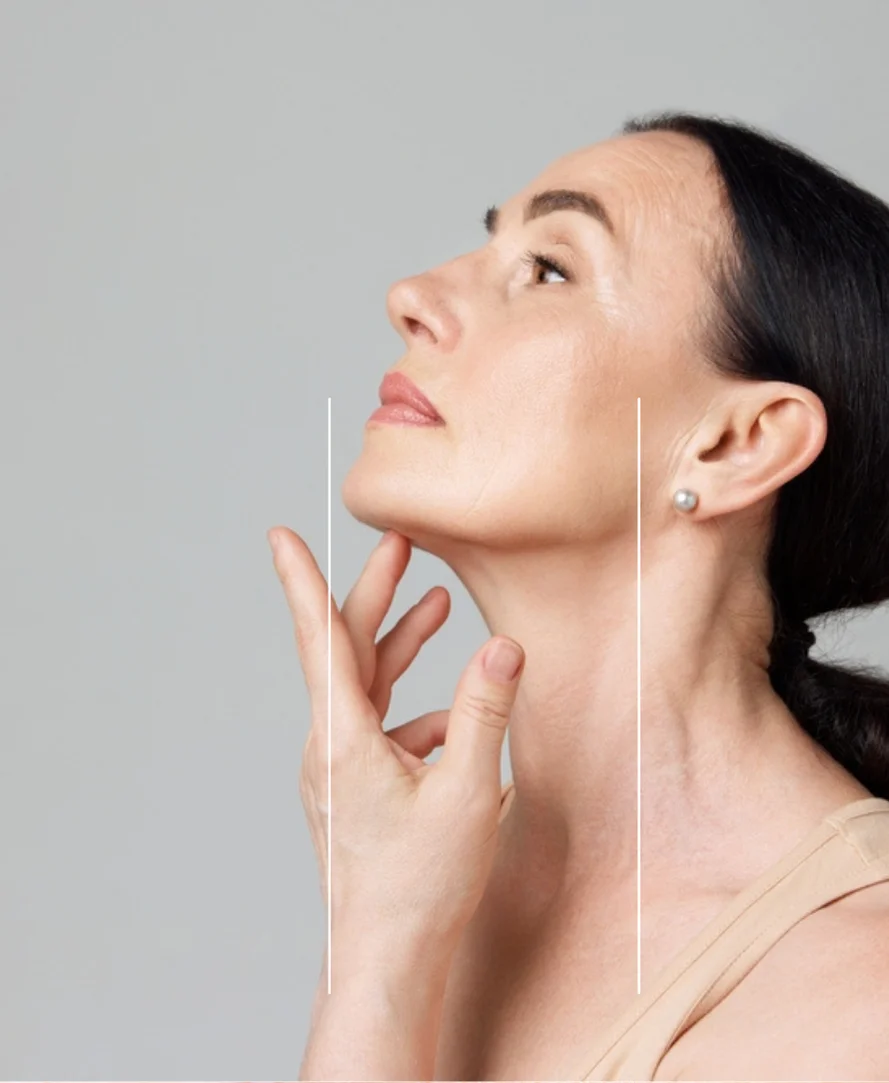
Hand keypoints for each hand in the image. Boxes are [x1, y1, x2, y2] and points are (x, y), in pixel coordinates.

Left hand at [268, 526, 524, 945]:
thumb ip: (485, 713)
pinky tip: (458, 721)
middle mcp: (329, 747)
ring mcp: (338, 769)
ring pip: (366, 687)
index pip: (320, 639)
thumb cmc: (420, 886)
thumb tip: (503, 647)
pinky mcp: (353, 788)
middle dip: (377, 594)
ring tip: (438, 606)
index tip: (280, 537)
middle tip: (402, 544)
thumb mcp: (467, 793)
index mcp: (343, 739)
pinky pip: (381, 728)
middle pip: (349, 652)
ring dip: (401, 647)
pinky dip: (417, 710)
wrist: (386, 960)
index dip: (301, 581)